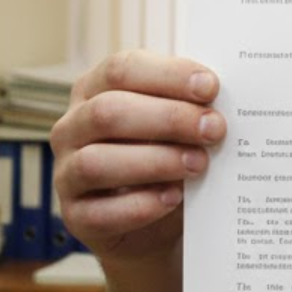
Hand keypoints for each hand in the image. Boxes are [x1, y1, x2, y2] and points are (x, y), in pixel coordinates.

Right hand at [51, 49, 225, 266]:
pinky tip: (174, 198)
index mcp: (96, 90)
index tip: (211, 87)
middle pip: (109, 112)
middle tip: (214, 129)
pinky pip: (100, 213)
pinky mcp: (75, 217)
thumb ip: (192, 105)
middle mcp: (72, 127)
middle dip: (169, 118)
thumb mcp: (178, 124)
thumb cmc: (169, 154)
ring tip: (200, 164)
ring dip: (155, 161)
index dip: (168, 76)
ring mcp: (66, 174)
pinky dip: (140, 205)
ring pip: (96, 162)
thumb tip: (224, 100)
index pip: (122, 69)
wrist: (157, 222)